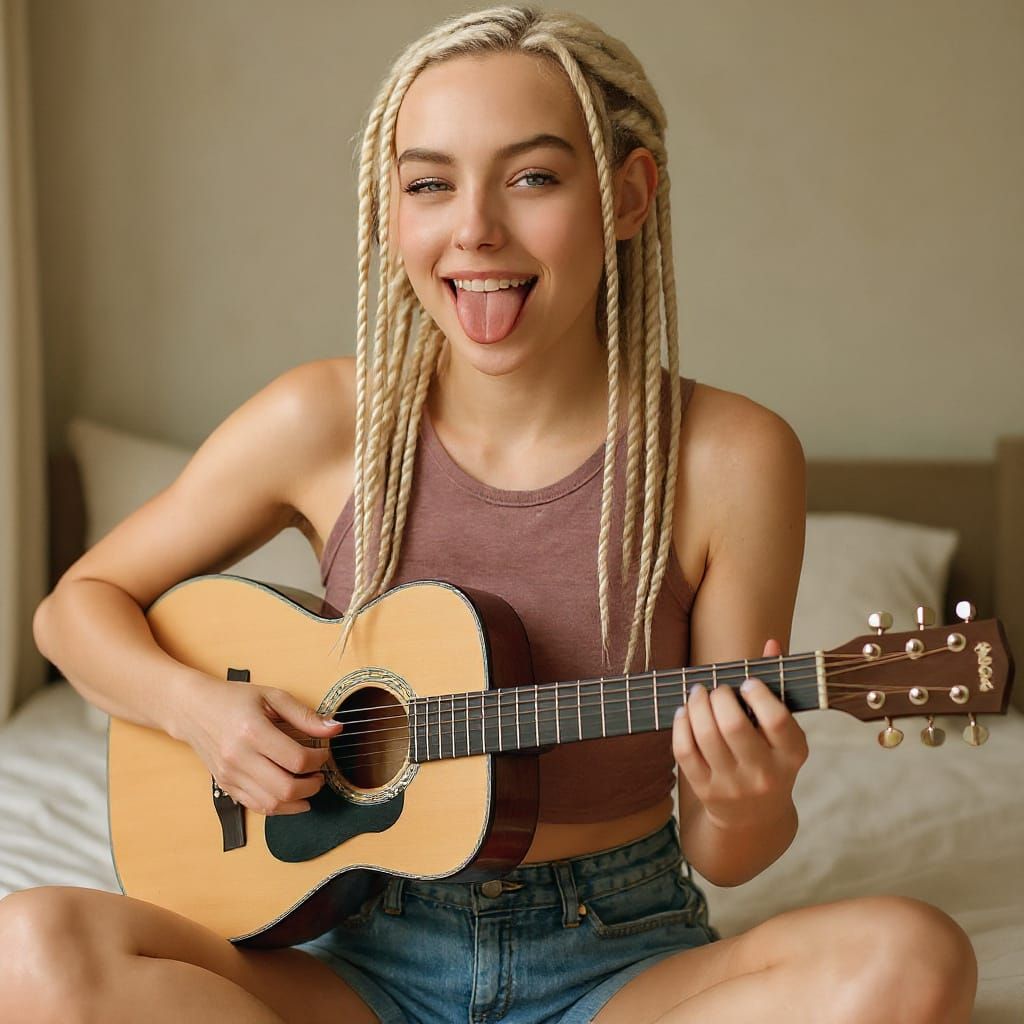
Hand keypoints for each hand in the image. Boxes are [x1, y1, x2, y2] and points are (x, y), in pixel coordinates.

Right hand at [176, 673, 342, 815]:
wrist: (192, 708)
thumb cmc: (233, 699)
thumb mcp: (272, 696)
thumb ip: (305, 716)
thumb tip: (335, 729)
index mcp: (253, 731)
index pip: (296, 760)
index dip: (319, 760)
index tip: (324, 752)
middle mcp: (239, 757)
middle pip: (286, 788)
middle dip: (312, 786)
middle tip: (320, 775)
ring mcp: (230, 775)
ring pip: (272, 804)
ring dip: (298, 801)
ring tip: (308, 786)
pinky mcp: (225, 785)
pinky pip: (256, 807)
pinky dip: (278, 807)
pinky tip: (291, 797)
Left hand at [672, 638, 808, 830]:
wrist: (755, 818)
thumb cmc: (769, 759)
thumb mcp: (783, 732)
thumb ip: (777, 686)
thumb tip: (771, 643)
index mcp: (791, 755)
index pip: (776, 719)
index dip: (757, 693)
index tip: (746, 683)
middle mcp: (764, 774)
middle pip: (734, 725)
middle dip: (719, 696)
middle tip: (717, 689)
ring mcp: (732, 785)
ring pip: (706, 736)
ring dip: (697, 705)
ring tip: (698, 693)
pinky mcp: (705, 790)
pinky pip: (684, 751)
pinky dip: (680, 724)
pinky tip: (685, 712)